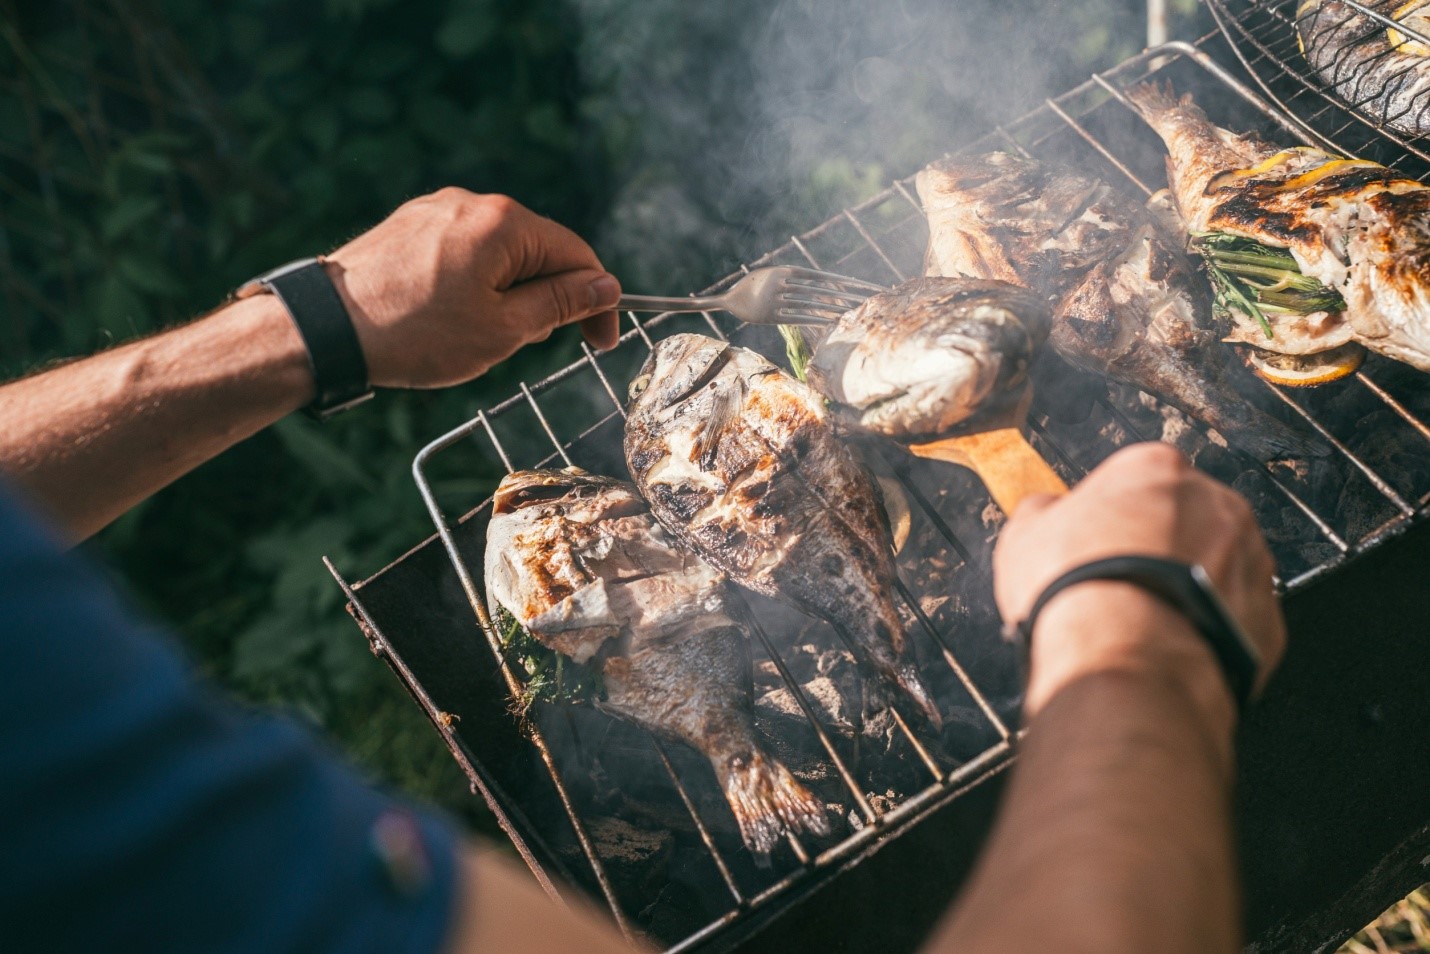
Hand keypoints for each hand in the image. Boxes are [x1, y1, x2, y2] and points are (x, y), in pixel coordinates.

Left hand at [322, 189, 621, 388]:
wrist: (324, 328)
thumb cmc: (414, 332)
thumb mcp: (503, 329)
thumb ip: (559, 303)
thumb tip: (604, 286)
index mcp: (504, 223)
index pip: (576, 254)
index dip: (597, 300)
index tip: (602, 341)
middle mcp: (472, 202)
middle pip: (538, 249)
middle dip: (548, 298)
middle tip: (533, 346)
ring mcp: (435, 209)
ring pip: (500, 252)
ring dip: (510, 293)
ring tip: (483, 336)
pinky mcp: (409, 225)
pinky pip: (463, 250)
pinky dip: (475, 283)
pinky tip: (451, 318)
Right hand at [993, 442, 1285, 727]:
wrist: (1125, 655)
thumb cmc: (1076, 586)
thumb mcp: (1025, 534)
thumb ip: (1044, 511)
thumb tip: (1047, 511)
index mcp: (1156, 468)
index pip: (1136, 477)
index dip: (1111, 513)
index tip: (1093, 543)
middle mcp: (1217, 504)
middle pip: (1186, 518)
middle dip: (1158, 546)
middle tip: (1118, 582)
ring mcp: (1251, 560)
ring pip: (1217, 566)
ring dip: (1189, 586)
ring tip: (1143, 622)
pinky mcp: (1268, 617)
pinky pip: (1236, 618)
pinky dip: (1210, 630)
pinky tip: (1171, 646)